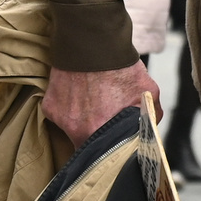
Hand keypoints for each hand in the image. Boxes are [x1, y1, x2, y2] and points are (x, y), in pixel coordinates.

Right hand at [41, 62, 161, 148]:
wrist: (91, 41)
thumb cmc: (120, 66)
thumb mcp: (147, 91)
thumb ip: (151, 116)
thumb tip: (150, 130)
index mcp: (99, 134)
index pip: (104, 158)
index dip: (112, 154)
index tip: (116, 147)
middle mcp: (75, 131)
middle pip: (88, 146)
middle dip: (98, 138)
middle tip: (107, 122)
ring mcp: (60, 119)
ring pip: (74, 131)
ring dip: (84, 122)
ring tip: (94, 103)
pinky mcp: (49, 107)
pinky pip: (62, 116)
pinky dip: (71, 108)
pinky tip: (81, 94)